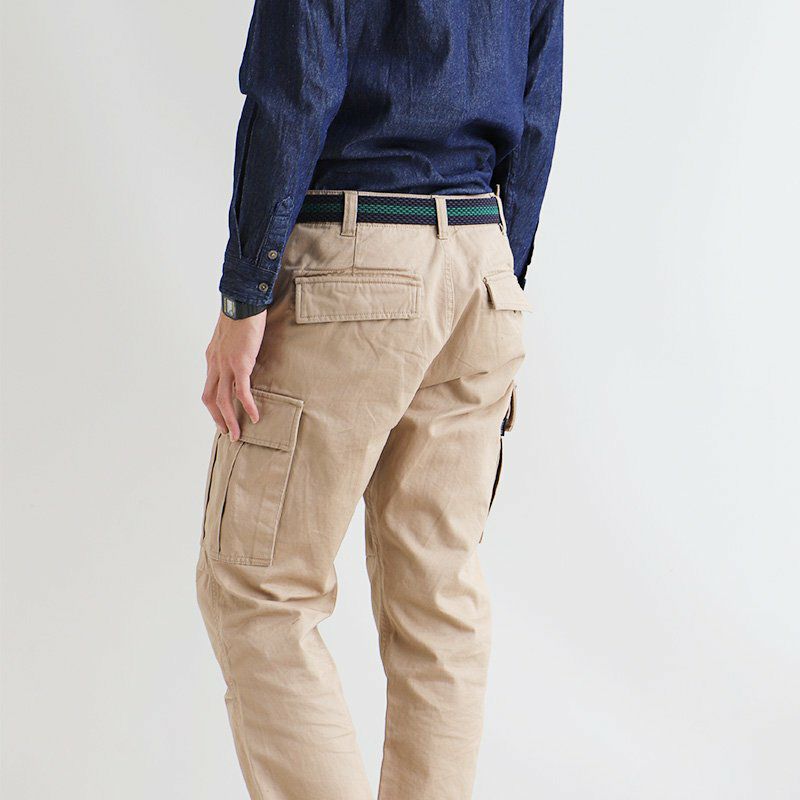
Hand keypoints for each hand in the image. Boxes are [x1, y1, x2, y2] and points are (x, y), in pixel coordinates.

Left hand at [202, 310, 266, 439]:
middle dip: (218, 419)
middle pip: (210, 399)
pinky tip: (255, 417)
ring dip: (230, 419)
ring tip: (238, 434)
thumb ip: (232, 350)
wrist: (243, 301)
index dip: (214, 406)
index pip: (208, 387)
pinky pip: (242, 391)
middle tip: (228, 433)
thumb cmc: (240, 315)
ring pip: (223, 400)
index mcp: (212, 358)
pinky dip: (248, 406)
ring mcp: (226, 365)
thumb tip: (241, 356)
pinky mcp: (240, 363)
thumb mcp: (231, 336)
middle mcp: (215, 364)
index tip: (222, 417)